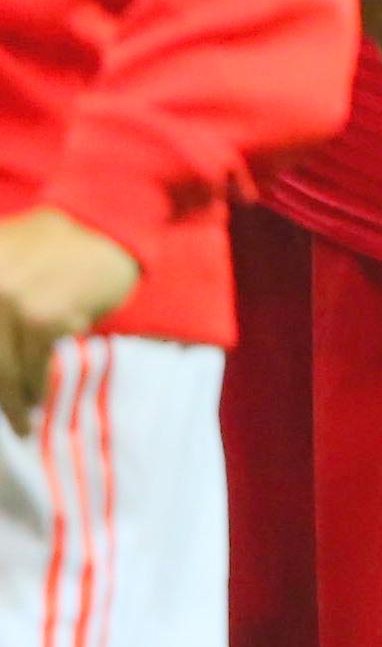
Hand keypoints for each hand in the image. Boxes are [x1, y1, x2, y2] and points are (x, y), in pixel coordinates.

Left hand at [0, 210, 138, 433]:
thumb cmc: (52, 247)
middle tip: (9, 420)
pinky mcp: (44, 317)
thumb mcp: (4, 260)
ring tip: (21, 418)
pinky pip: (34, 365)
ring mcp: (11, 301)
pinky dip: (35, 387)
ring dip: (12, 400)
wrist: (107, 226)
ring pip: (3, 368)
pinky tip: (37, 399)